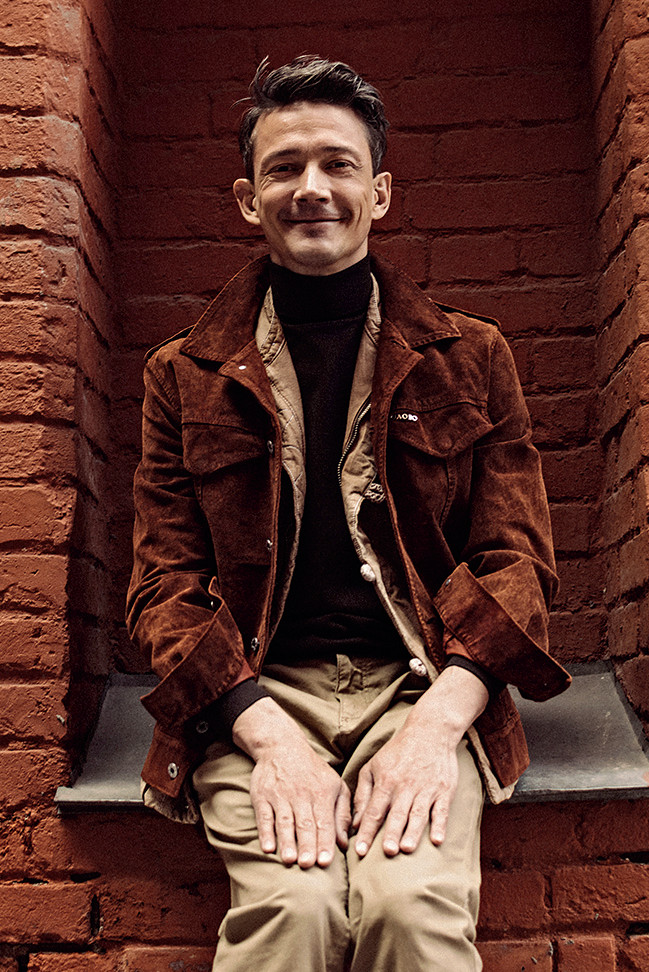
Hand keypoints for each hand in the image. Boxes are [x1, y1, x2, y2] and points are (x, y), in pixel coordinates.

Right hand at [233, 698, 350, 868]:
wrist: (281, 745)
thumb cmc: (313, 771)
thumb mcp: (335, 785)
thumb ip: (342, 813)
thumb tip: (344, 843)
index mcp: (322, 792)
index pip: (324, 821)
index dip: (325, 842)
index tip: (326, 862)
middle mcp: (301, 794)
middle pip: (305, 823)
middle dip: (307, 844)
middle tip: (308, 865)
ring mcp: (280, 795)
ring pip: (285, 821)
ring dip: (287, 841)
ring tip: (289, 860)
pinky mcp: (262, 796)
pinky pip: (264, 816)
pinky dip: (265, 832)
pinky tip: (267, 847)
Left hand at [352, 721, 458, 856]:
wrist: (430, 731)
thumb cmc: (398, 752)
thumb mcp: (374, 766)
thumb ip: (363, 794)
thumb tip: (355, 823)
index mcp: (386, 781)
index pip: (374, 810)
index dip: (366, 831)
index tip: (359, 851)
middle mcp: (405, 786)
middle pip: (396, 813)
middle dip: (391, 833)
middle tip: (386, 852)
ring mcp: (426, 789)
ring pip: (418, 813)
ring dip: (413, 831)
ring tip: (407, 848)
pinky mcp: (444, 790)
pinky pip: (442, 810)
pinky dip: (440, 825)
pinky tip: (437, 840)